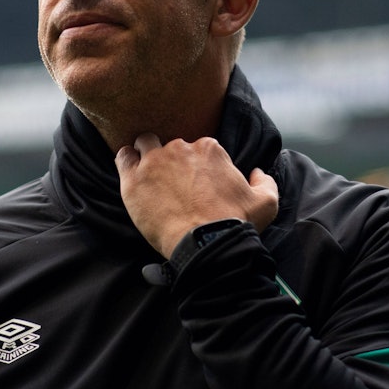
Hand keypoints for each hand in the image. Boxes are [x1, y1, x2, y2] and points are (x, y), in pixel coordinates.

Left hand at [115, 133, 278, 257]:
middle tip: (173, 186)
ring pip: (145, 144)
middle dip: (172, 162)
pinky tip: (131, 174)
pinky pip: (123, 158)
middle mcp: (180, 148)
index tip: (195, 184)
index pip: (198, 148)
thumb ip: (265, 182)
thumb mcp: (265, 202)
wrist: (206, 244)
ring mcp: (154, 161)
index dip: (196, 166)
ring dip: (146, 154)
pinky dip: (126, 162)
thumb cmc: (235, 224)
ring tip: (148, 175)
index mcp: (209, 149)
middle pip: (171, 146)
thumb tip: (257, 173)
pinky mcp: (134, 179)